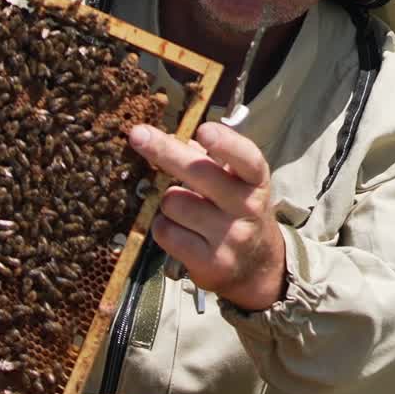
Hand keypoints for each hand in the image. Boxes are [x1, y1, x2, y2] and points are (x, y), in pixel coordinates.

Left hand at [129, 121, 286, 310]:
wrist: (257, 264)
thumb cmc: (238, 209)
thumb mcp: (236, 181)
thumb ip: (208, 159)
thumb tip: (169, 140)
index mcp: (256, 179)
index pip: (246, 157)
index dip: (225, 143)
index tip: (202, 129)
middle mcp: (247, 206)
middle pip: (199, 173)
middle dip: (164, 151)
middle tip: (138, 135)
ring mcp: (229, 236)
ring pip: (173, 202)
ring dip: (168, 201)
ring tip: (184, 208)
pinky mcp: (209, 262)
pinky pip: (166, 232)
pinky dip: (163, 226)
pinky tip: (179, 229)